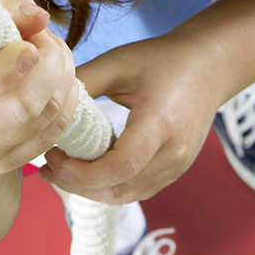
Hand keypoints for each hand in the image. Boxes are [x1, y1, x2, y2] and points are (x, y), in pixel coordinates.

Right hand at [0, 0, 80, 175]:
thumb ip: (3, 5)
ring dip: (62, 77)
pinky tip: (58, 79)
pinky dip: (66, 100)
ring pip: (42, 117)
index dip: (6, 70)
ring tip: (53, 53)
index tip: (31, 47)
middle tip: (47, 40)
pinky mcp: (2, 163)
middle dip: (49, 65)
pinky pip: (52, 133)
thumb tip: (39, 18)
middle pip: (20, 106)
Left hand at [38, 35, 225, 203]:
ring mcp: (177, 165)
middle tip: (47, 165)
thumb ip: (84, 81)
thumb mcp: (121, 61)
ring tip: (61, 169)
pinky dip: (109, 186)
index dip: (80, 172)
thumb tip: (45, 100)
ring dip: (90, 189)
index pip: (120, 166)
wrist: (210, 66)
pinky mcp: (175, 170)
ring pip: (126, 195)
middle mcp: (173, 152)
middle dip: (76, 184)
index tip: (53, 155)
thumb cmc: (164, 59)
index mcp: (160, 123)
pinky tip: (90, 168)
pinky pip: (136, 190)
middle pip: (118, 188)